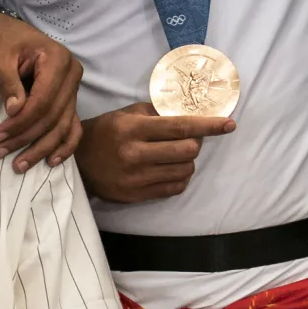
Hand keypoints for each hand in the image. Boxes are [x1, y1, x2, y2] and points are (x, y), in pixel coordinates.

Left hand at [0, 13, 83, 171]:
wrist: (6, 33)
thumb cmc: (1, 43)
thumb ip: (8, 83)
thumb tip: (15, 111)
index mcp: (58, 60)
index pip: (43, 100)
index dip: (22, 122)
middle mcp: (72, 75)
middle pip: (53, 116)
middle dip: (26, 138)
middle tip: (0, 152)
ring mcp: (73, 89)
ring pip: (62, 126)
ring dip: (41, 148)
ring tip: (19, 165)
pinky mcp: (69, 100)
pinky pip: (72, 126)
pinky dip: (65, 146)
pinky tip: (51, 162)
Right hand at [77, 102, 234, 202]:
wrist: (78, 163)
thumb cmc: (106, 132)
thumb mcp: (126, 114)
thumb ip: (157, 113)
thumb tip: (189, 113)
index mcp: (133, 129)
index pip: (180, 127)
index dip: (208, 126)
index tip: (228, 124)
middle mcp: (135, 154)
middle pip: (187, 151)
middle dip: (195, 143)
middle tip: (188, 139)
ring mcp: (137, 178)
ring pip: (184, 170)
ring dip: (188, 161)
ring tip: (176, 155)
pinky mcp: (137, 195)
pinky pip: (174, 188)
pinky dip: (180, 177)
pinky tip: (170, 169)